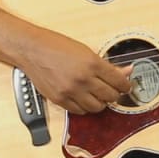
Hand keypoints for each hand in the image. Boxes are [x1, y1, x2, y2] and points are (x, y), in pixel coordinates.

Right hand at [17, 24, 132, 114]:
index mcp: (92, 63)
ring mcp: (71, 91)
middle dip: (114, 94)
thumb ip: (106, 64)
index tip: (126, 85)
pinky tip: (84, 98)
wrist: (32, 50)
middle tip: (112, 90)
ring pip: (97, 107)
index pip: (119, 81)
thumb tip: (126, 71)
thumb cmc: (56, 46)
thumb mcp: (86, 50)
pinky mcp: (60, 100)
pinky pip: (80, 111)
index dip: (126, 85)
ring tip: (98, 94)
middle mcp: (83, 79)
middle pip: (110, 96)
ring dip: (101, 102)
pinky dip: (85, 107)